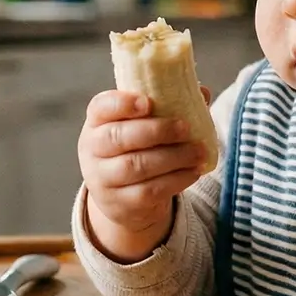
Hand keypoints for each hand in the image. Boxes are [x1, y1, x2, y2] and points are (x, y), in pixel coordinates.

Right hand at [79, 87, 210, 262]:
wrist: (121, 198)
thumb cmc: (136, 149)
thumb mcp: (142, 126)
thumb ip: (167, 106)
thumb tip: (202, 92)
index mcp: (97, 122)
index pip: (101, 107)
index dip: (122, 103)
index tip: (148, 102)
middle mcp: (92, 149)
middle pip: (118, 137)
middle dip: (156, 131)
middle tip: (186, 128)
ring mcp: (102, 179)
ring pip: (136, 166)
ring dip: (173, 157)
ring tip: (198, 151)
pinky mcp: (120, 203)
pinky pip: (148, 191)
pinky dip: (175, 180)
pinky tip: (193, 171)